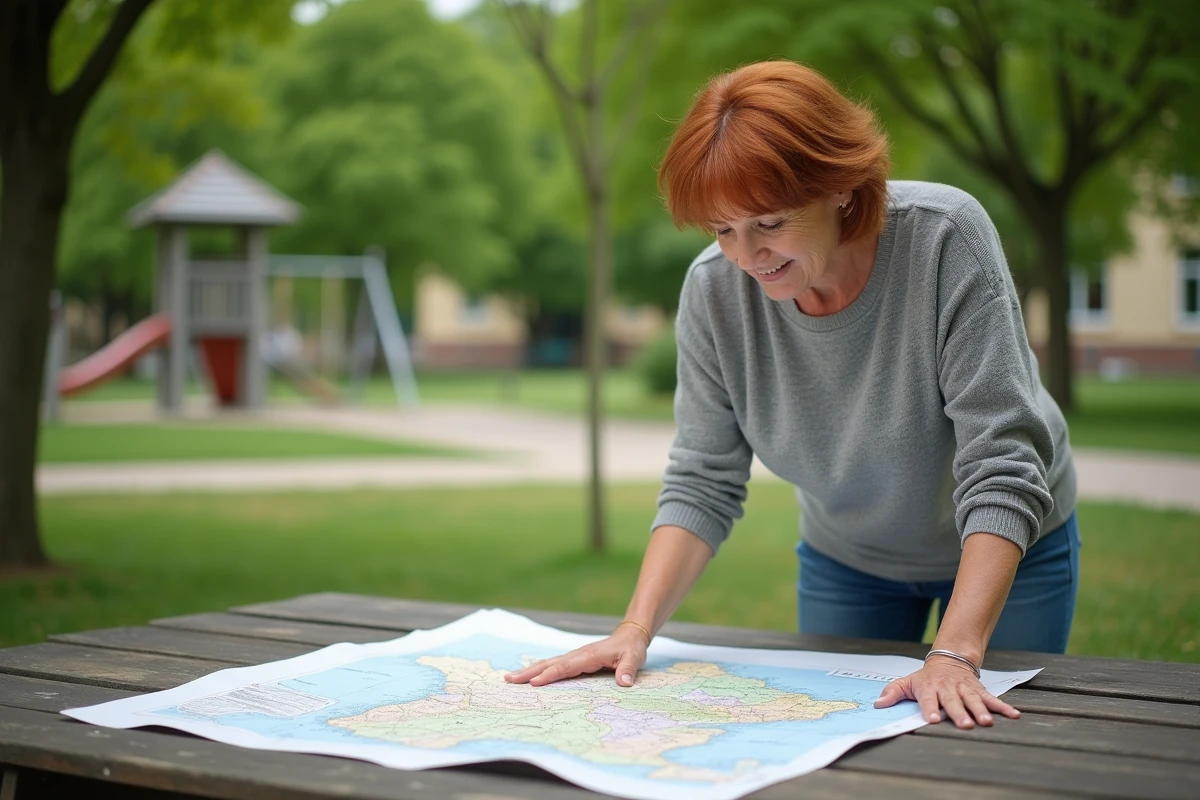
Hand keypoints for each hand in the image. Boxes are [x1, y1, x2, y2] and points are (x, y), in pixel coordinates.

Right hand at [504, 626, 648, 687]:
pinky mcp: (575, 660)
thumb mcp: (634, 658)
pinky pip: (553, 665)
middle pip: (549, 663)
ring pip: (548, 663)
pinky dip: (539, 670)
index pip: (566, 667)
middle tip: (509, 680)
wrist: (630, 635)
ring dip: (529, 670)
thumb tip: (624, 682)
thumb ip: (628, 669)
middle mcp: (578, 655)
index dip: (550, 675)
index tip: (534, 683)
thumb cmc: (631, 648)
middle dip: (529, 672)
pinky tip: (528, 675)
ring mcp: (574, 656)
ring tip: (510, 678)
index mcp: (589, 656)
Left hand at [873, 656, 1019, 728]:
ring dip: (980, 710)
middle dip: (959, 713)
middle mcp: (947, 689)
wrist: (949, 660)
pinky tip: (1014, 715)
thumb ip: (892, 692)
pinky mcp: (978, 690)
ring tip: (986, 721)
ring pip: (973, 700)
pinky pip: (991, 699)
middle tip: (965, 724)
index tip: (933, 719)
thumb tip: (878, 704)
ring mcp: (964, 689)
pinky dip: (1003, 707)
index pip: (928, 700)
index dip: (930, 709)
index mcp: (929, 688)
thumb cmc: (926, 678)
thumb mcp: (907, 682)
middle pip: (952, 702)